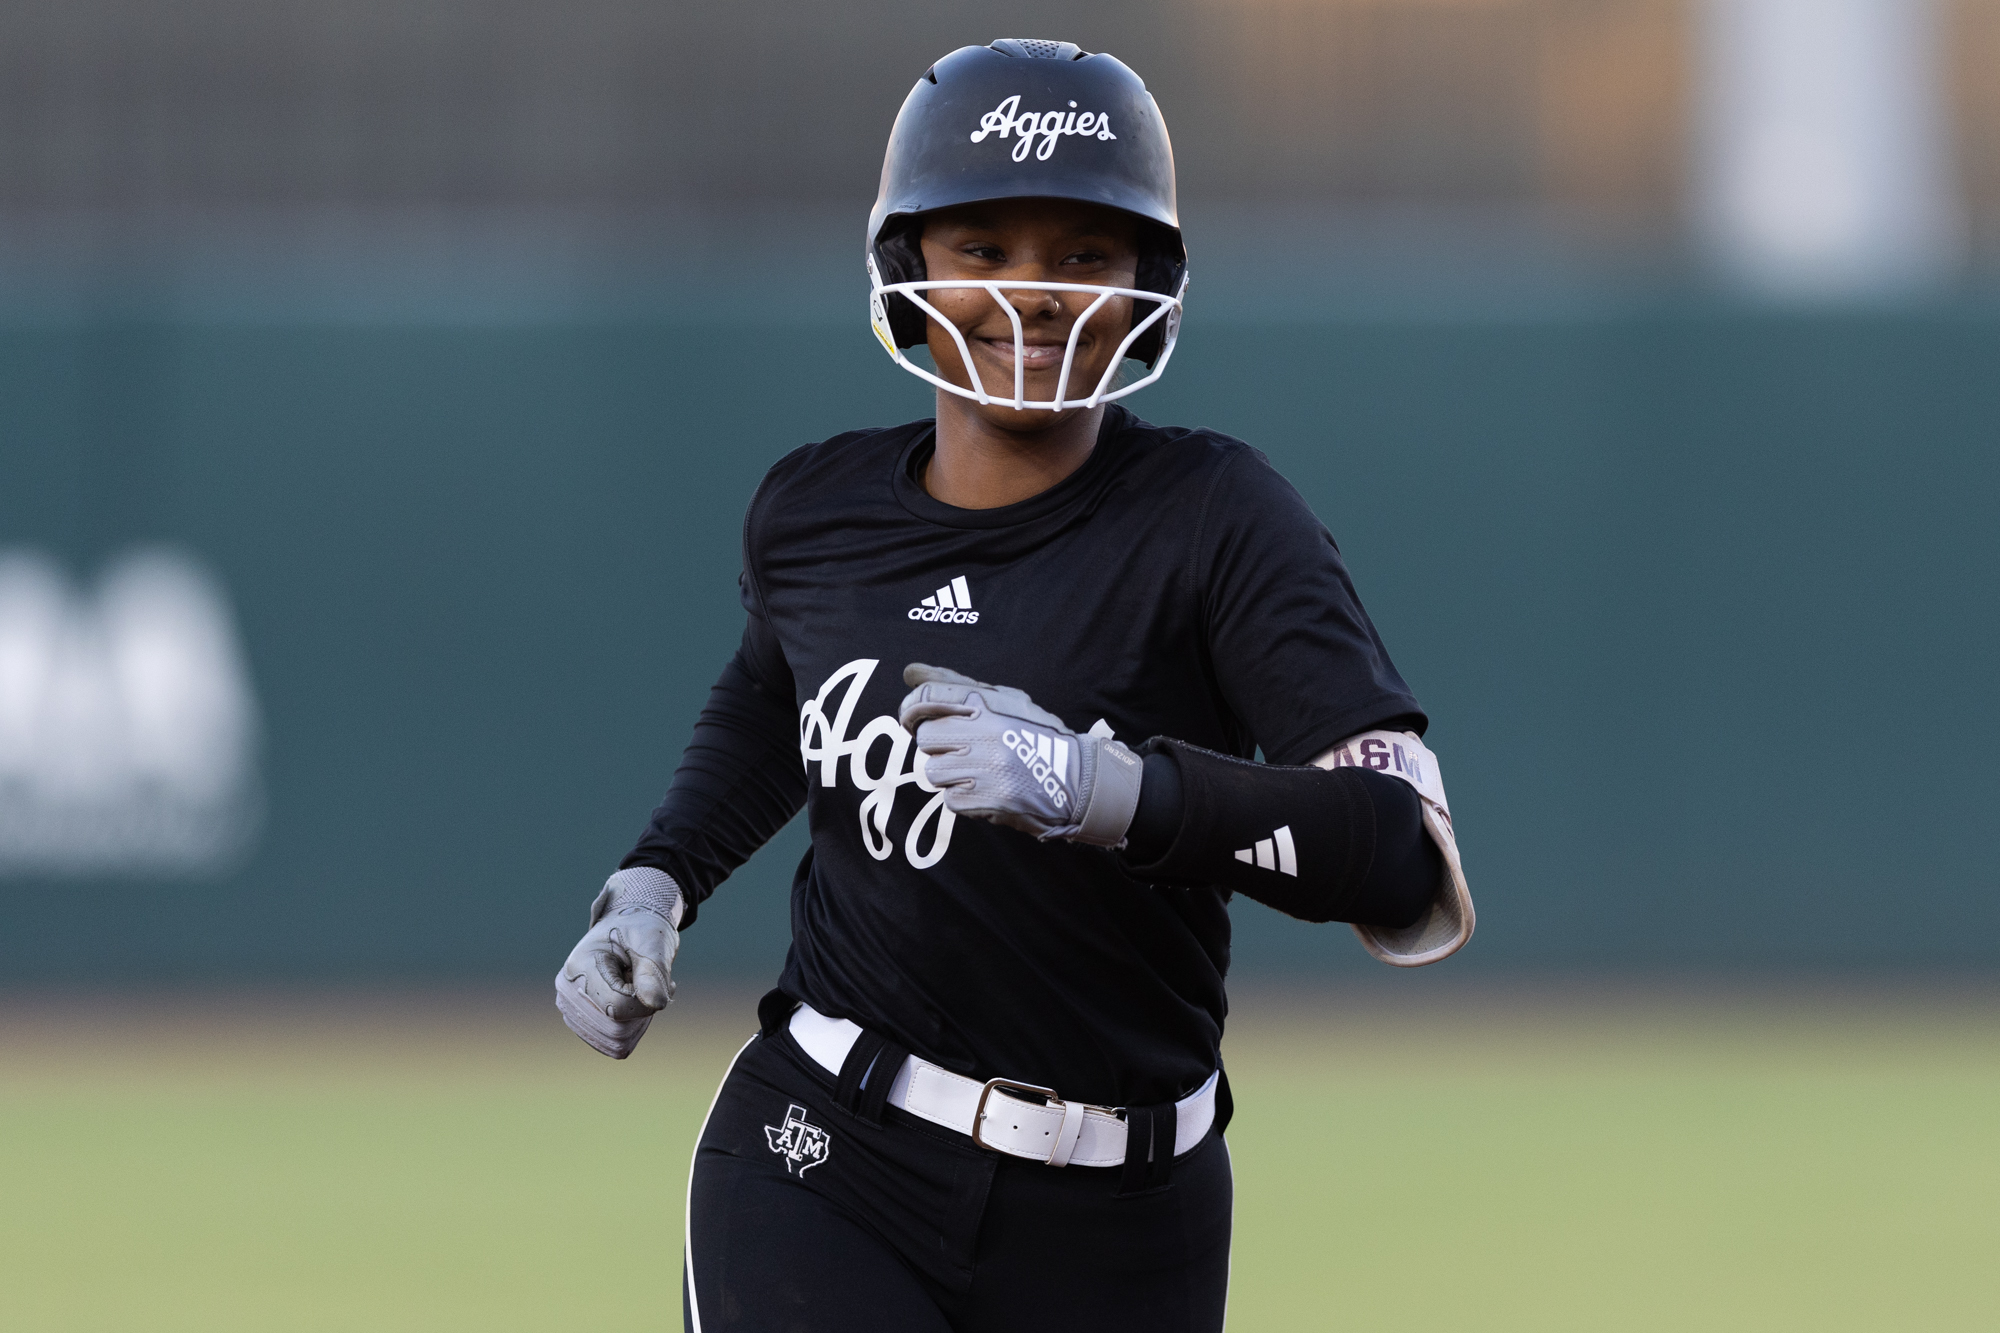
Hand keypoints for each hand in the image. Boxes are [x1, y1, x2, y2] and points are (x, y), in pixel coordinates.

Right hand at [554, 867, 681, 1058]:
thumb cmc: (641, 932)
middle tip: (651, 983)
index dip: (645, 998)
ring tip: (642, 990)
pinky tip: (637, 1004)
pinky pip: (614, 1044)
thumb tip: (657, 1004)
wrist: (629, 930)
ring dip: (640, 1020)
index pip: (617, 1006)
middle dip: (643, 1011)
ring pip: (616, 1040)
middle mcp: (568, 991)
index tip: (653, 973)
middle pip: (615, 1028)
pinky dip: (634, 1028)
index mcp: (579, 966)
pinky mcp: (583, 1023)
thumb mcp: (653, 942)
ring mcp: (572, 1009)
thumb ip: (654, 972)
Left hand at [897, 663, 1143, 846]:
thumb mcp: (1003, 699)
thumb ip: (954, 685)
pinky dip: (964, 798)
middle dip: (938, 746)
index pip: (927, 698)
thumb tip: (909, 673)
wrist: (1075, 778)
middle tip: (961, 749)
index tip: (910, 720)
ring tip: (977, 771)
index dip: (910, 710)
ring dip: (950, 774)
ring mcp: (986, 767)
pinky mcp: (988, 799)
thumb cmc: (1034, 734)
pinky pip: (949, 799)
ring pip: (934, 771)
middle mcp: (986, 732)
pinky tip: (987, 789)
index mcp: (988, 704)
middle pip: (925, 738)